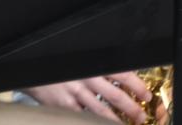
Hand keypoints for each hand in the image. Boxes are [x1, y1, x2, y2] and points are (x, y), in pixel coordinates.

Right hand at [27, 73, 153, 121]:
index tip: (146, 95)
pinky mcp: (64, 107)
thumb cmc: (65, 66)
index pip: (123, 75)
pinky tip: (102, 124)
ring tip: (126, 124)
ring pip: (100, 110)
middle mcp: (87, 79)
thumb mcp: (85, 63)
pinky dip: (93, 121)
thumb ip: (103, 70)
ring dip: (116, 119)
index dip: (137, 86)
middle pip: (115, 96)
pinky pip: (82, 117)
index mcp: (96, 66)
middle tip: (141, 116)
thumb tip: (125, 77)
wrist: (35, 70)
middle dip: (131, 108)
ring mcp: (75, 95)